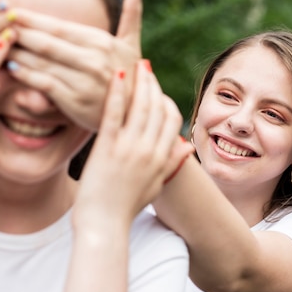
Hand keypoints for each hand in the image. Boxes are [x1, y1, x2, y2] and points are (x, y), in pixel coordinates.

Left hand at [0, 0, 145, 130]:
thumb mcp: (133, 44)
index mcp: (101, 41)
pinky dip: (25, 74)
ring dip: (15, 51)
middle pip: (45, 40)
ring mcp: (83, 80)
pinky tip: (10, 67)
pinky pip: (43, 83)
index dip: (30, 17)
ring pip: (41, 60)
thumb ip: (132, 13)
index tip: (7, 8)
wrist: (135, 115)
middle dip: (16, 30)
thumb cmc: (130, 77)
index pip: (57, 25)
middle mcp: (92, 58)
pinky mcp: (74, 100)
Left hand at [73, 60, 193, 227]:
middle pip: (157, 109)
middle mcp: (149, 151)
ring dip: (139, 83)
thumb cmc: (125, 208)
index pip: (172, 121)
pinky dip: (117, 93)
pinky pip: (115, 114)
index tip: (157, 88)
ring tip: (135, 64)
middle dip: (153, 84)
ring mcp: (129, 149)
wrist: (103, 226)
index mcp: (161, 159)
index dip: (166, 100)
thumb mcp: (154, 187)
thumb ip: (170, 165)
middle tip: (145, 66)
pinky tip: (116, 76)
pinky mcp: (107, 149)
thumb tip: (188, 148)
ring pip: (139, 107)